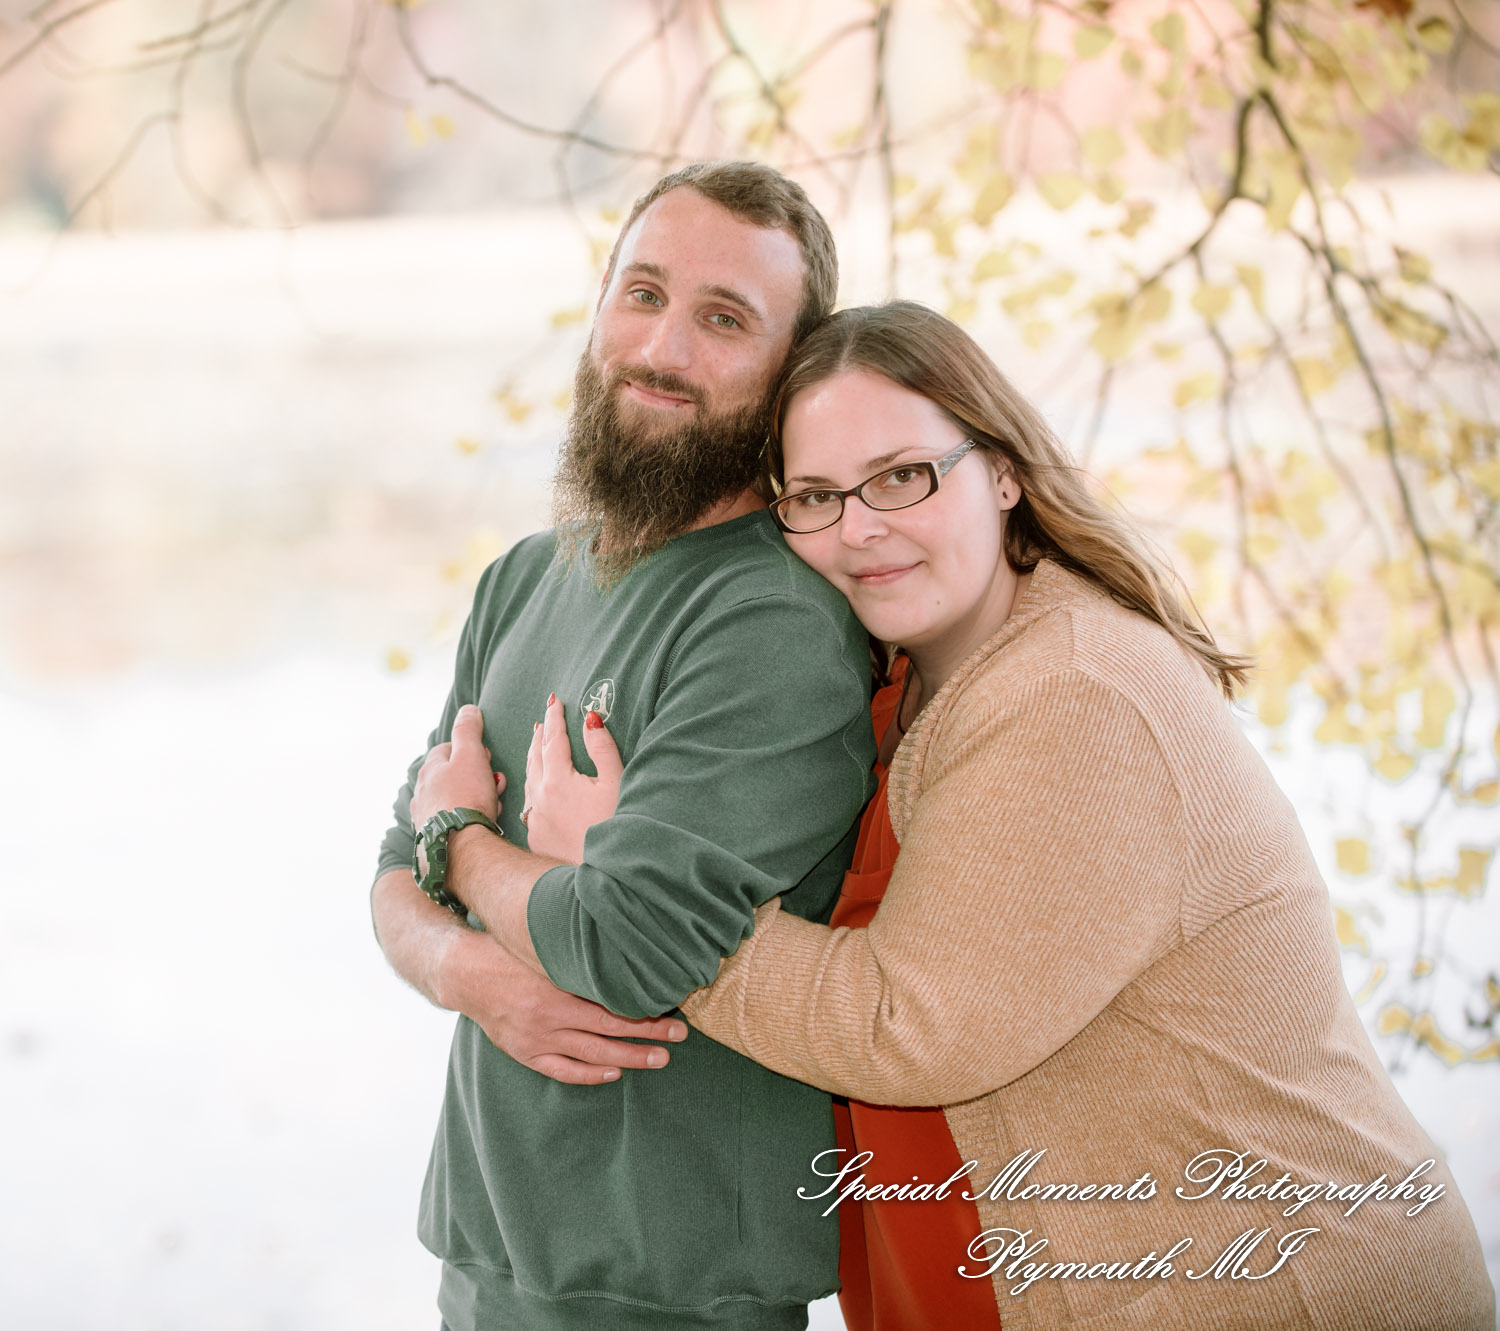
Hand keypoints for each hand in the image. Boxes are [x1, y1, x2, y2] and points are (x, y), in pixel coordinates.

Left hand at [411, 703, 503, 830]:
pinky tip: (483, 821)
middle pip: (453, 775)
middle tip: (494, 781)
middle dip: (477, 775)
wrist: (460, 845)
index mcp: (428, 769)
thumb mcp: (471, 755)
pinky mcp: (434, 836)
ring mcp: (426, 815)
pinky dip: (470, 816)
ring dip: (477, 796)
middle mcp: (422, 791)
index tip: (486, 758)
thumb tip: (468, 709)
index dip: (470, 750)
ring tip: (494, 803)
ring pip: (456, 797)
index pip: (447, 749)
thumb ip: (468, 730)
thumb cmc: (466, 797)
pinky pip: (455, 819)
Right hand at [440, 927, 686, 1083]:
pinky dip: (589, 1075)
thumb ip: (580, 954)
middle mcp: (549, 1017)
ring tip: (658, 1058)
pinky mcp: (525, 1052)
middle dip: (648, 1035)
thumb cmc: (511, 953)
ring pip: (591, 1056)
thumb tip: (621, 945)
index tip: (672, 1011)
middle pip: (609, 1032)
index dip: (644, 1012)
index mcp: (557, 988)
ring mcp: (537, 1039)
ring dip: (628, 1059)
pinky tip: (613, 1074)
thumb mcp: (547, 947)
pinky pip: (561, 1070)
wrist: (467, 972)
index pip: (611, 1006)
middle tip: (679, 1036)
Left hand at [521, 693, 622, 862]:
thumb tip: (590, 718)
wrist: (603, 878)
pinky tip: (537, 789)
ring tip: (537, 745)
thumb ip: (602, 748)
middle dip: (540, 735)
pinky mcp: (536, 839)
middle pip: (536, 757)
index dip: (555, 718)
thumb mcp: (616, 783)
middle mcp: (540, 798)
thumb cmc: (616, 828)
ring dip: (533, 759)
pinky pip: (529, 805)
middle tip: (543, 718)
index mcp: (559, 780)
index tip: (555, 700)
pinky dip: (532, 788)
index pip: (553, 739)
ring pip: (528, 781)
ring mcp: (535, 820)